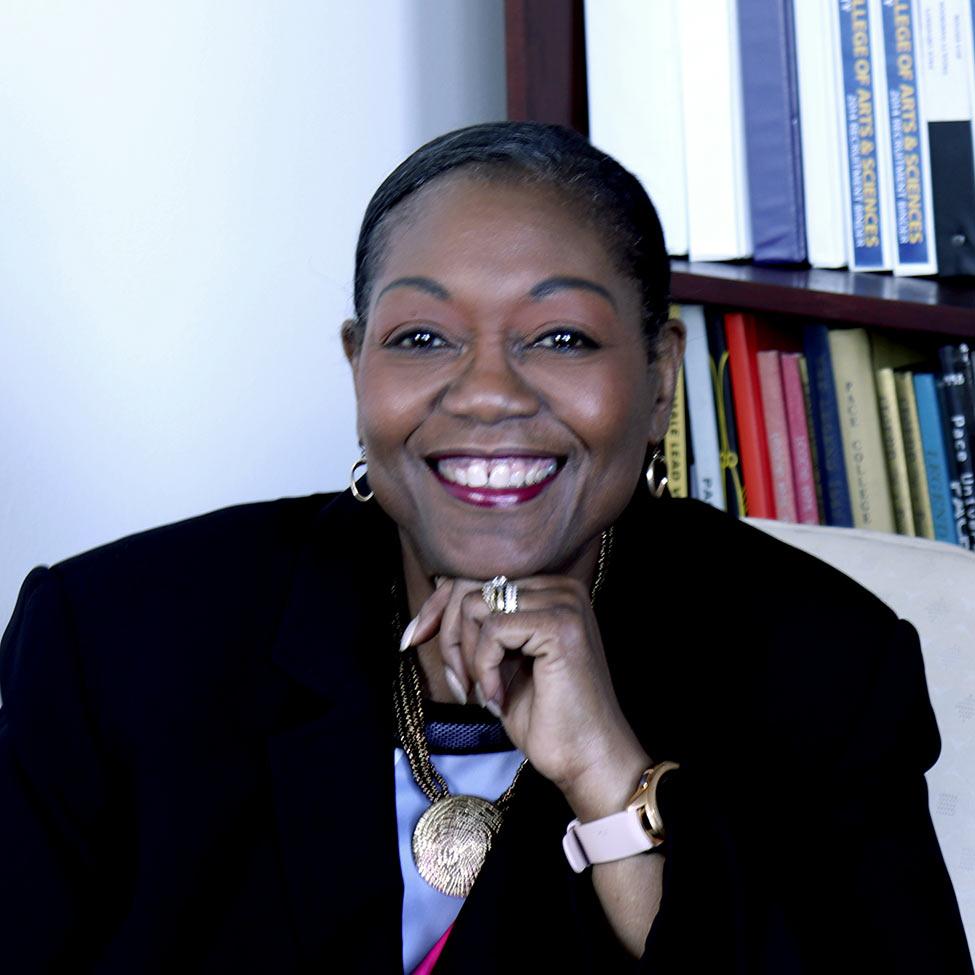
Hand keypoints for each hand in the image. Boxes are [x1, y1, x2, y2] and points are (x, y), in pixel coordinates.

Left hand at [404, 576, 649, 814]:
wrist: (585, 760)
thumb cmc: (546, 719)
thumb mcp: (501, 664)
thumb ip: (480, 629)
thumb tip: (431, 606)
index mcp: (549, 591)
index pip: (476, 577)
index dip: (437, 607)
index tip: (412, 639)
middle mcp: (560, 588)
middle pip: (471, 586)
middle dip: (448, 635)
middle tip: (456, 682)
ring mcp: (564, 603)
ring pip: (476, 605)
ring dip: (465, 656)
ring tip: (480, 692)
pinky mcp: (560, 625)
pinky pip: (493, 629)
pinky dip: (484, 667)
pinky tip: (498, 698)